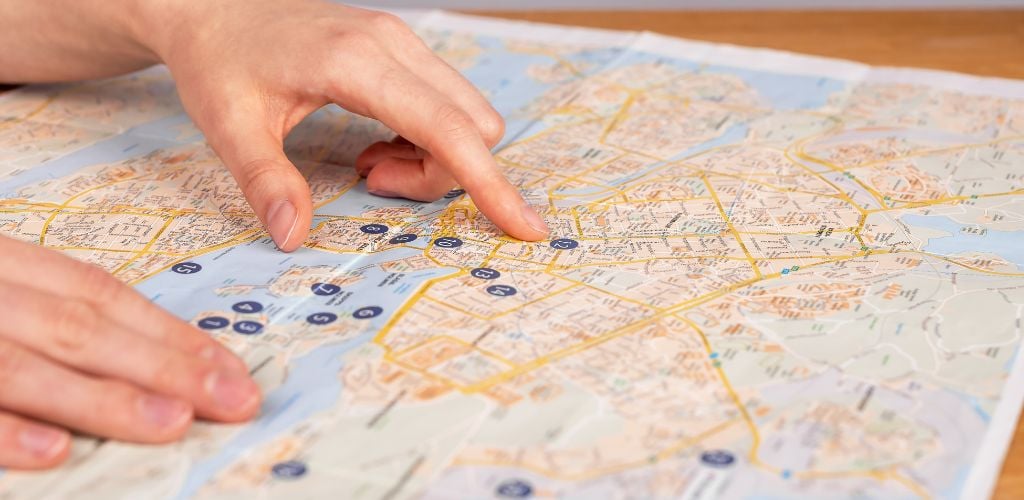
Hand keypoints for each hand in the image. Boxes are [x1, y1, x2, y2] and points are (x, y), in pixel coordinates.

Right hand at [0, 236, 259, 468]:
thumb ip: (47, 318)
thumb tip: (141, 365)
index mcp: (3, 265)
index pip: (97, 293)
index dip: (168, 331)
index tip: (229, 367)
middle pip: (79, 329)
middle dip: (164, 367)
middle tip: (232, 400)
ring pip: (25, 368)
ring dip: (104, 399)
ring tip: (174, 422)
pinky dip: (8, 432)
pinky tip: (57, 450)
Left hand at [136, 0, 549, 250]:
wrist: (209, 3)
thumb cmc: (218, 59)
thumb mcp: (228, 124)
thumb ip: (265, 181)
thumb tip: (292, 236)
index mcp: (356, 62)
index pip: (449, 129)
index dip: (490, 184)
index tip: (524, 226)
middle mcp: (393, 43)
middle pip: (472, 125)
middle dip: (443, 174)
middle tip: (375, 182)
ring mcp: (401, 41)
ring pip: (466, 114)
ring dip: (434, 158)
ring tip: (372, 166)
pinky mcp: (399, 46)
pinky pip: (446, 103)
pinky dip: (427, 138)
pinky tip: (378, 144)